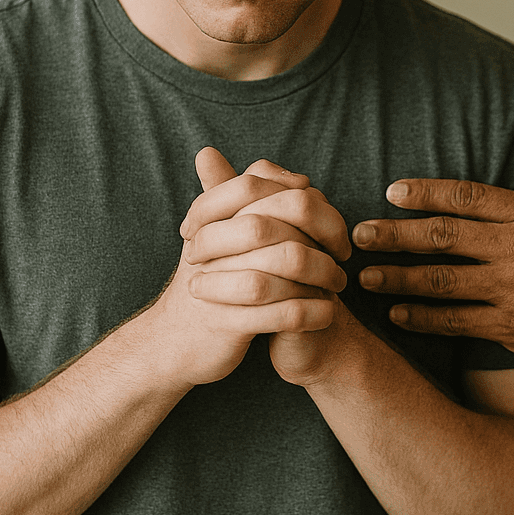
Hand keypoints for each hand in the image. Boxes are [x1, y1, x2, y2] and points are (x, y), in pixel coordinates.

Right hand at [144, 150, 348, 388]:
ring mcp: (215, 284)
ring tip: (338, 284)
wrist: (171, 343)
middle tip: (341, 253)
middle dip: (317, 234)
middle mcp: (206, 245)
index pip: (254, 185)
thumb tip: (287, 172)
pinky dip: (313, 311)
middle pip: (272, 221)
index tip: (327, 216)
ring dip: (322, 273)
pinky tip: (330, 313)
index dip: (301, 197)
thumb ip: (248, 203)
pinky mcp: (226, 324)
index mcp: (206, 219)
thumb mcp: (221, 237)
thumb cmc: (210, 282)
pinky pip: (283, 313)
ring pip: (283, 265)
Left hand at [352, 104, 513, 379]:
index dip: (426, 193)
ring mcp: (512, 291)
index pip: (468, 196)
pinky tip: (397, 316)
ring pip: (441, 282)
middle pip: (443, 237)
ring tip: (364, 276)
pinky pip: (457, 322)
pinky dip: (423, 319)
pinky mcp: (511, 328)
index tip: (392, 191)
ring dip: (398, 279)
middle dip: (395, 235)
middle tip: (358, 233)